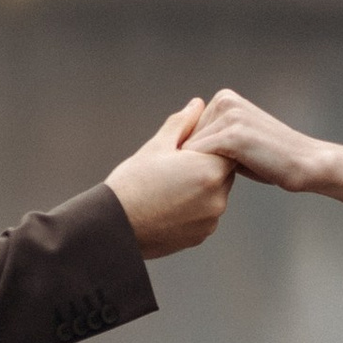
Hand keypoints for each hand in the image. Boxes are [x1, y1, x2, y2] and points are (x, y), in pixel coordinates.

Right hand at [105, 99, 233, 258]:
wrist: (113, 226)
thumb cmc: (132, 184)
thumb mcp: (157, 145)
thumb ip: (182, 123)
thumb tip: (197, 105)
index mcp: (209, 171)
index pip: (228, 149)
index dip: (209, 144)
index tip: (187, 146)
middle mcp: (217, 198)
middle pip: (224, 172)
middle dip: (205, 165)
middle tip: (176, 164)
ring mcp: (210, 220)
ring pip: (215, 194)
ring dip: (200, 187)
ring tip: (169, 186)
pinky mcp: (201, 236)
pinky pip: (205, 214)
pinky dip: (193, 207)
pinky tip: (168, 203)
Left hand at [191, 90, 342, 211]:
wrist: (306, 164)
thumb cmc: (271, 161)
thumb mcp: (237, 143)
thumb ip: (212, 139)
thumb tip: (180, 150)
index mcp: (224, 98)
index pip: (187, 131)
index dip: (191, 156)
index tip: (201, 170)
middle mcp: (224, 100)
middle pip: (184, 139)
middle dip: (192, 161)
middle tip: (211, 177)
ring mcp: (229, 115)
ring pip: (189, 150)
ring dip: (197, 169)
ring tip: (218, 179)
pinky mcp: (233, 133)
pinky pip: (199, 157)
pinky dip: (202, 174)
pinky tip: (218, 183)